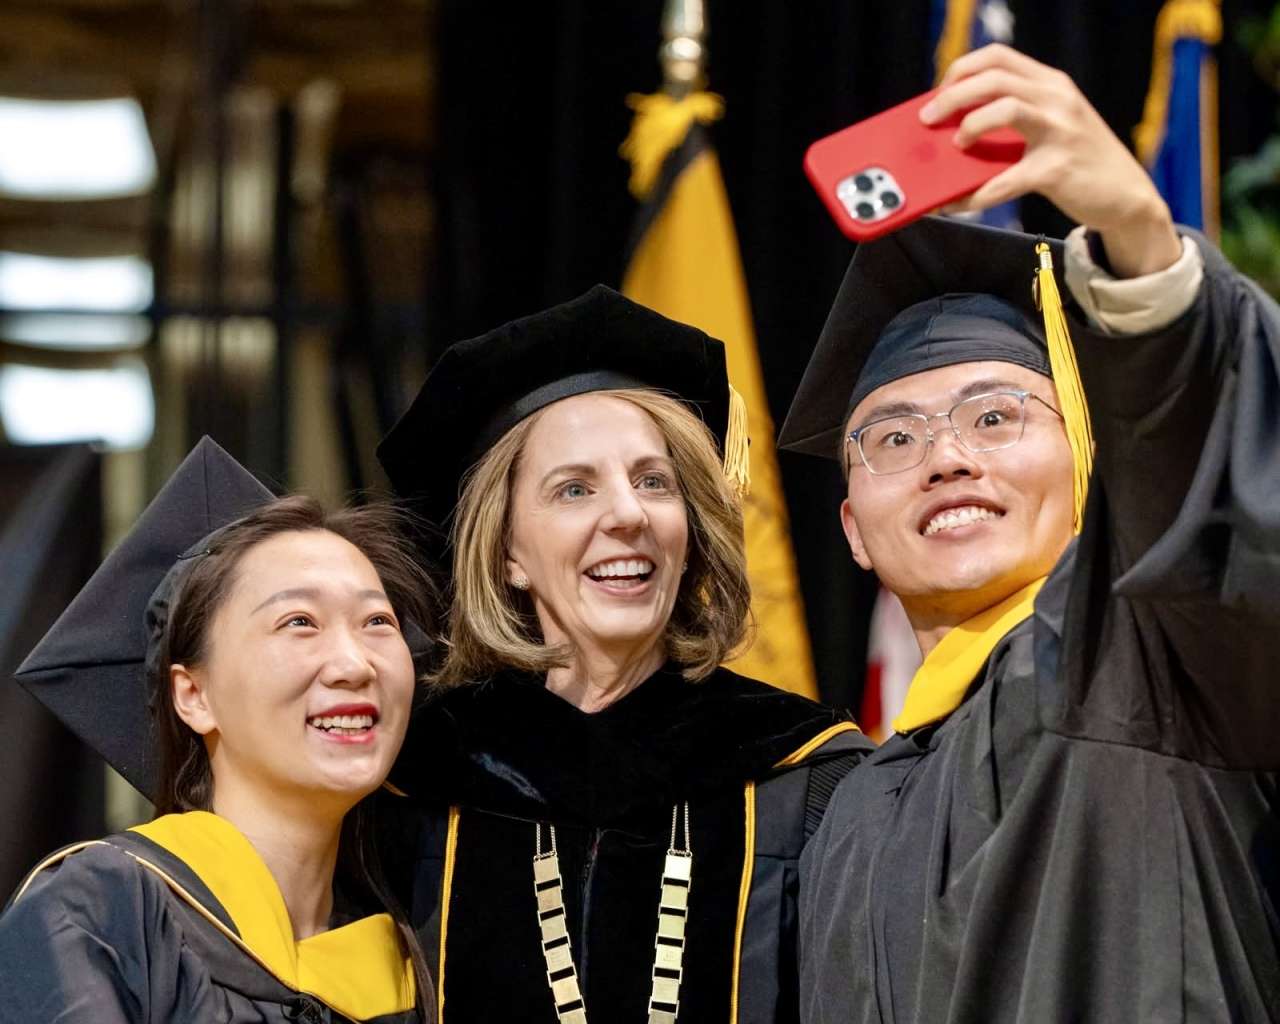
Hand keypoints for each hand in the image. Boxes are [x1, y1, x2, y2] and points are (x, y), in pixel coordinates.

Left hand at [922, 44, 1181, 278]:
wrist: (1126, 196)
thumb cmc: (1078, 161)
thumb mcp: (1053, 126)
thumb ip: (1015, 118)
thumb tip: (952, 132)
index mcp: (1051, 84)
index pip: (998, 56)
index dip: (962, 69)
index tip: (939, 92)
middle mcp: (1057, 98)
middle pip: (994, 77)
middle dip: (951, 95)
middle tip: (928, 118)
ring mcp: (1059, 131)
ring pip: (1004, 108)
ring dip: (969, 125)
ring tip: (955, 144)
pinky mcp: (1055, 170)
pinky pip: (1005, 179)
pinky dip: (974, 195)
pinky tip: (956, 204)